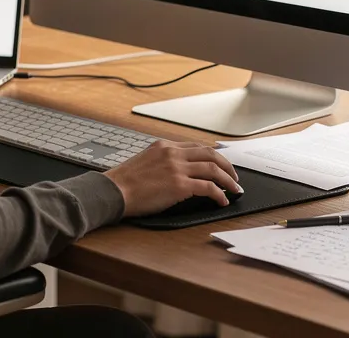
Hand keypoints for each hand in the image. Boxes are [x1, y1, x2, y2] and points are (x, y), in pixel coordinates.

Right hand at [102, 140, 240, 217]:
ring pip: (213, 169)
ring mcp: (177, 168)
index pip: (196, 146)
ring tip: (234, 189)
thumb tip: (178, 171)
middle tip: (234, 177)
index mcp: (164, 146)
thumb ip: (162, 161)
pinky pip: (208, 188)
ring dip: (228, 180)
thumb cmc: (124, 182)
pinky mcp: (179, 186)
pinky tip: (222, 201)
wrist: (114, 191)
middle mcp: (173, 153)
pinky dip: (219, 194)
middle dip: (227, 166)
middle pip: (210, 154)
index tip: (221, 164)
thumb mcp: (144, 161)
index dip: (213, 155)